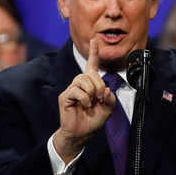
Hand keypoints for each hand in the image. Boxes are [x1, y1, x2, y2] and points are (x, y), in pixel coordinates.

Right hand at [52, 39, 114, 163]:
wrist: (81, 134)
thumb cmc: (92, 121)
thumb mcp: (108, 110)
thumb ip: (110, 99)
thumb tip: (105, 90)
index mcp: (90, 85)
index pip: (91, 66)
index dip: (94, 53)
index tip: (94, 40)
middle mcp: (80, 84)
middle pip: (89, 74)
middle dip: (99, 85)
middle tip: (100, 97)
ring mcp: (71, 90)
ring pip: (82, 80)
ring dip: (91, 91)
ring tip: (91, 101)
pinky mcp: (65, 97)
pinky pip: (76, 91)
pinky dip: (84, 98)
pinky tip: (84, 105)